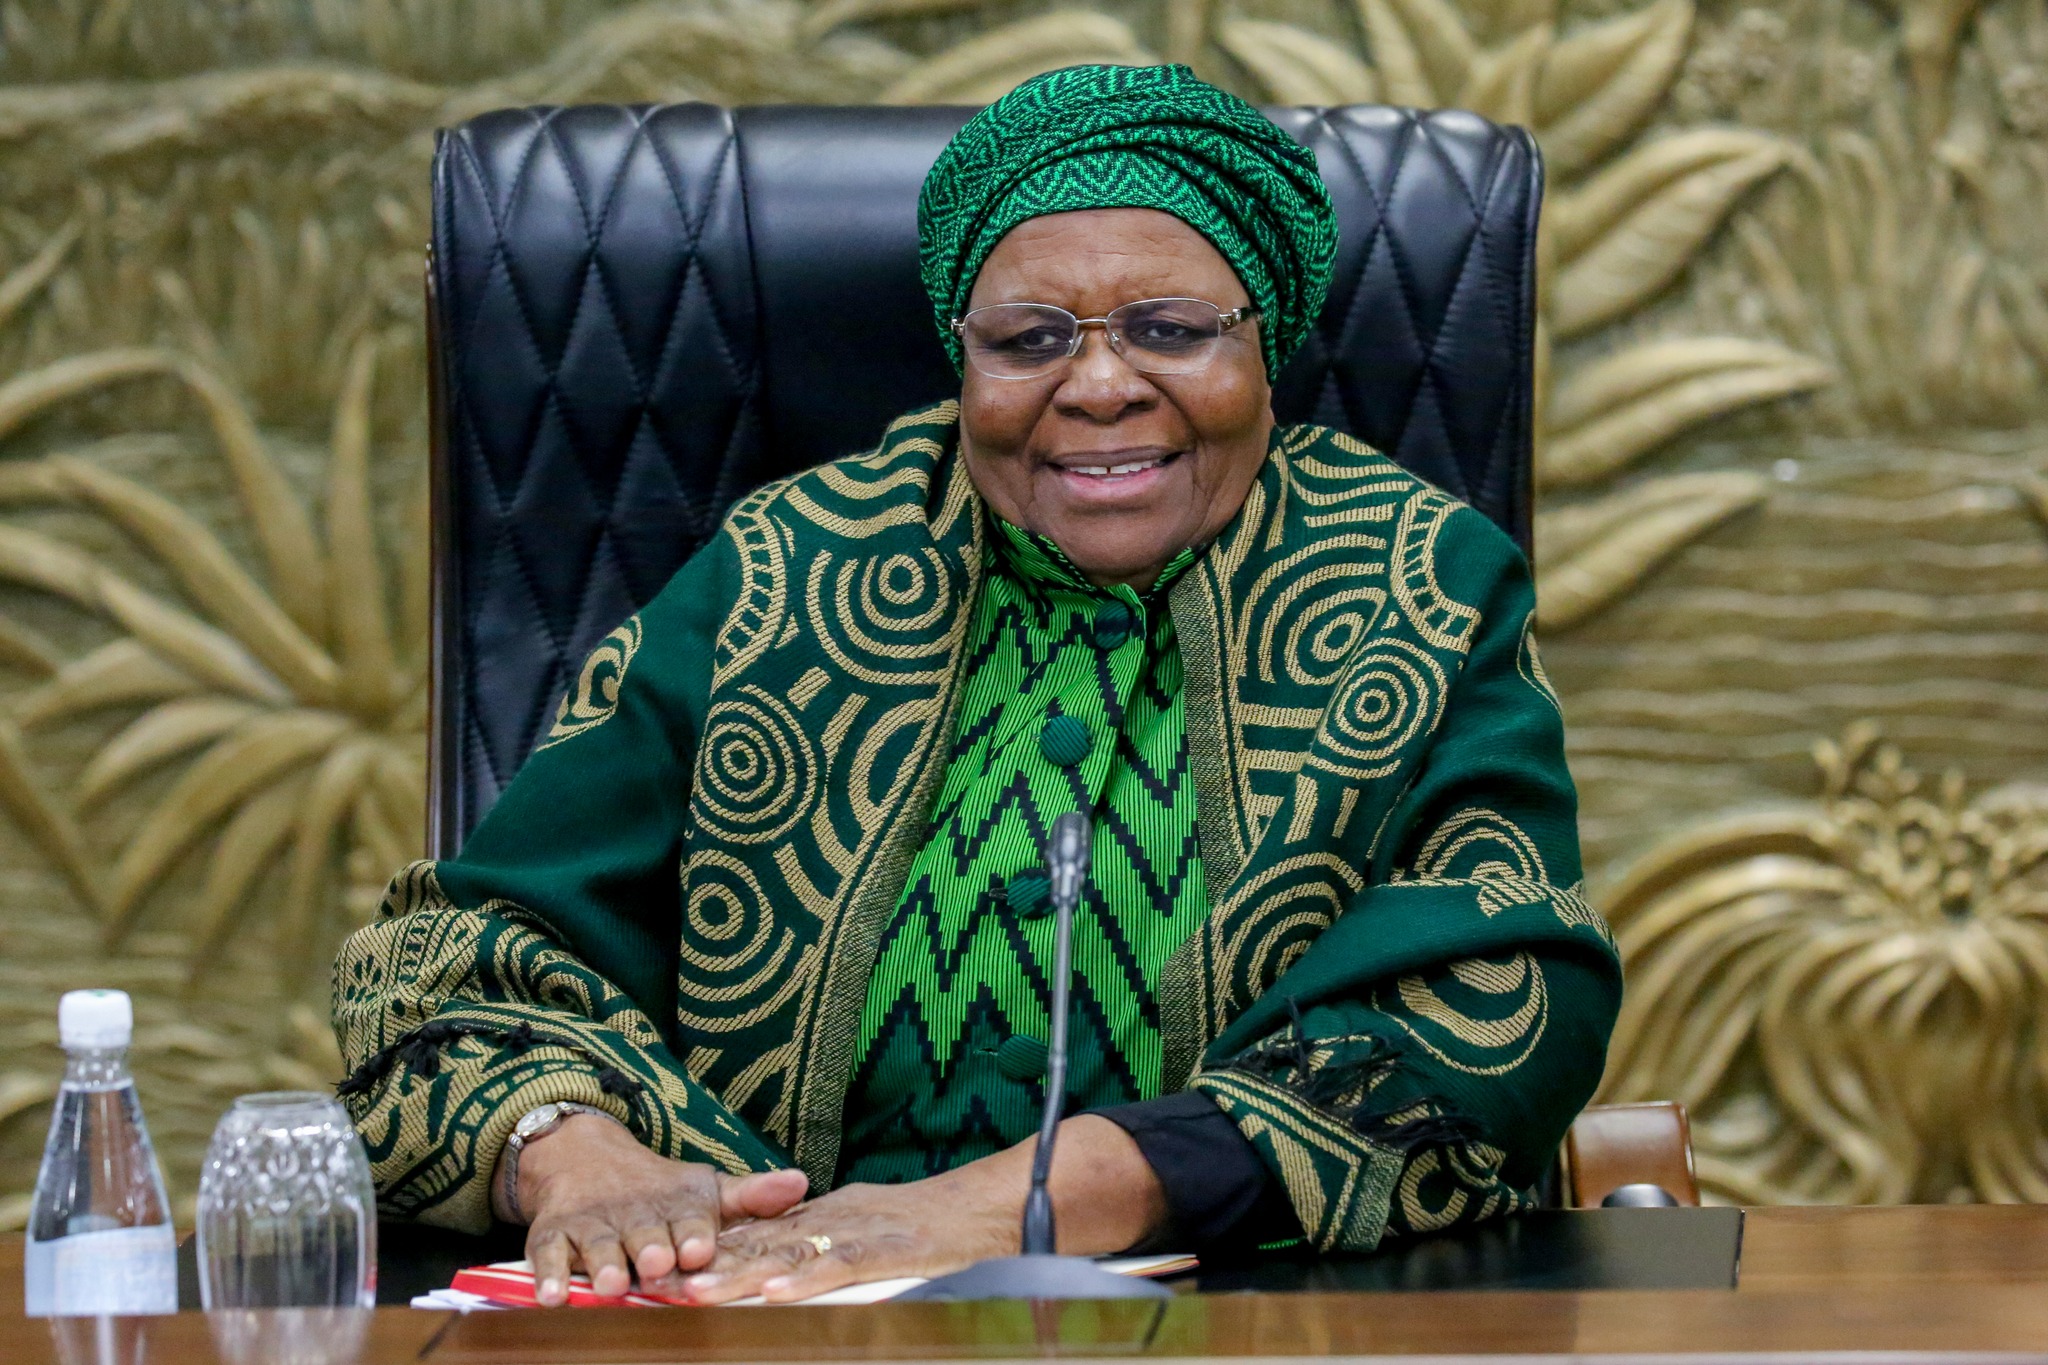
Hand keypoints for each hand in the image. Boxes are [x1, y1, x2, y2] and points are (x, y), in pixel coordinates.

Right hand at [498, 1113, 809, 1305]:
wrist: (585, 1159)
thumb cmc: (661, 1193)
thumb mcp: (705, 1191)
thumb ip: (750, 1196)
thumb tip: (802, 1183)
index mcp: (676, 1204)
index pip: (689, 1217)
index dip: (695, 1232)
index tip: (701, 1248)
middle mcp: (634, 1212)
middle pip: (643, 1232)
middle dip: (651, 1248)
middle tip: (657, 1264)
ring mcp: (591, 1224)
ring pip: (598, 1245)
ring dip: (605, 1263)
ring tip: (613, 1283)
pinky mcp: (553, 1234)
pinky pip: (547, 1253)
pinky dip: (548, 1274)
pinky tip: (554, 1296)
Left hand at [680, 1115, 1167, 1303]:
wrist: (992, 1208)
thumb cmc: (931, 1224)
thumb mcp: (864, 1225)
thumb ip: (821, 1239)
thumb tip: (775, 1260)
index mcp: (824, 1217)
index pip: (756, 1235)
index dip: (708, 1253)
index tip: (659, 1268)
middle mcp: (832, 1221)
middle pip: (759, 1246)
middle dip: (707, 1267)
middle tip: (655, 1284)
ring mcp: (858, 1235)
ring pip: (789, 1257)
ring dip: (740, 1278)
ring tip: (695, 1294)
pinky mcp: (888, 1250)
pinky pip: (842, 1269)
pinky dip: (809, 1282)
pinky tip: (776, 1295)